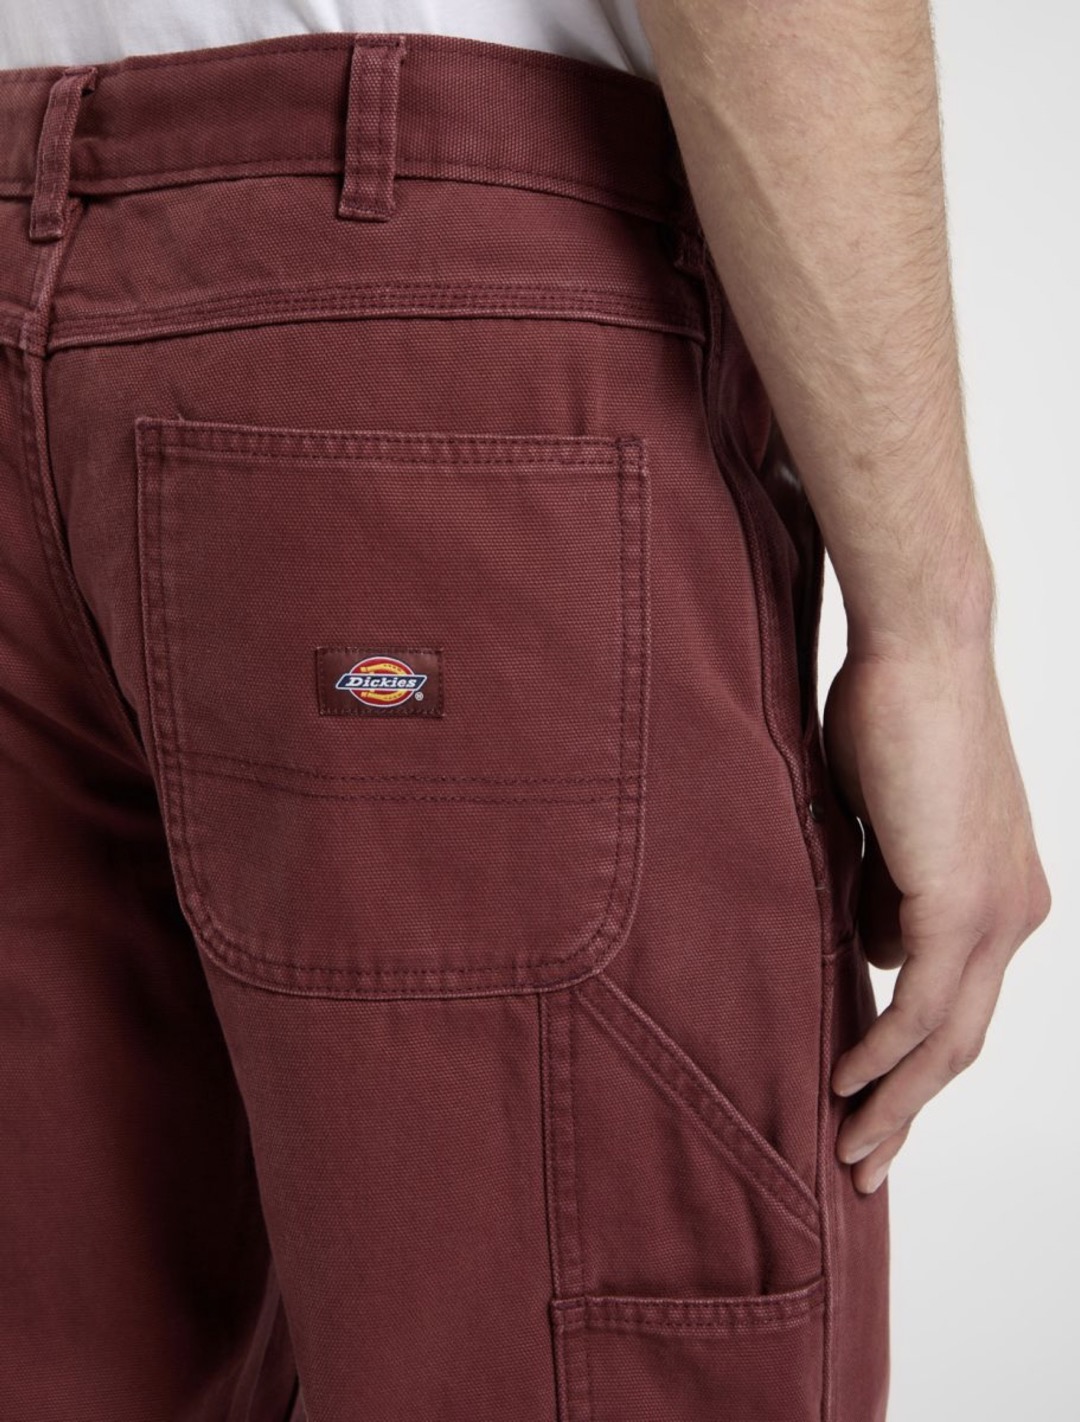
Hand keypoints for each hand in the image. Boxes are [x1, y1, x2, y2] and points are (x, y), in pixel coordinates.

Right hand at [821, 637, 1050, 1193]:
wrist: (921, 650)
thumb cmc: (893, 715)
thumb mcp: (884, 824)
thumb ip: (883, 889)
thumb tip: (872, 943)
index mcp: (1001, 894)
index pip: (959, 1002)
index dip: (915, 1063)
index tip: (868, 1097)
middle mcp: (1014, 913)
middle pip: (962, 1040)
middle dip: (911, 1107)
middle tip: (865, 1159)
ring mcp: (995, 912)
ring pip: (947, 1038)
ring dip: (897, 1100)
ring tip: (852, 1149)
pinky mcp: (962, 902)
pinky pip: (922, 1005)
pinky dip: (885, 1053)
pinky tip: (847, 1081)